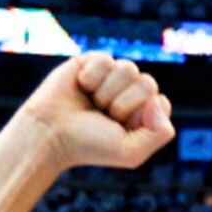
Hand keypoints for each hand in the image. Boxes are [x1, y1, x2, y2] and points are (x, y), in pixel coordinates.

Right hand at [18, 54, 174, 171]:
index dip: (141, 115)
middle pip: (147, 83)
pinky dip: (92, 77)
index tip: (120, 127)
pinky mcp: (91, 63)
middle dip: (124, 103)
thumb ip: (161, 133)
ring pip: (128, 68)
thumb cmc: (88, 145)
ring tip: (92, 103)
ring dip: (107, 91)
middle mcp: (128, 94)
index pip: (160, 102)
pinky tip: (81, 87)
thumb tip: (160, 99)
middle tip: (103, 116)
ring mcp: (111, 78)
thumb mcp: (131, 152)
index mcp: (141, 115)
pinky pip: (105, 59)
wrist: (51, 133)